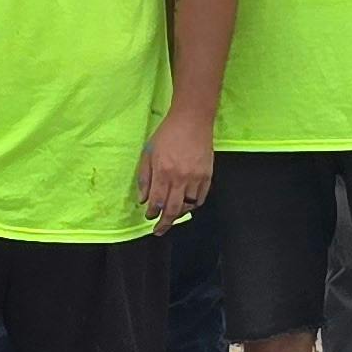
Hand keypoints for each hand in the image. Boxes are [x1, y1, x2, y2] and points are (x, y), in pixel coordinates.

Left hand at [140, 106, 216, 230]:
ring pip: (188, 207)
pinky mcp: (208, 175)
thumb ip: (144, 177)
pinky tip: (187, 206)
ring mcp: (196, 178)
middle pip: (172, 210)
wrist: (192, 120)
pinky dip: (193, 206)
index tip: (148, 216)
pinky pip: (201, 198)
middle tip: (159, 231)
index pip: (156, 202)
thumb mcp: (148, 152)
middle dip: (164, 224)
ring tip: (172, 216)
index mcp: (163, 172)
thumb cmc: (167, 134)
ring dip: (178, 214)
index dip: (152, 213)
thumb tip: (143, 199)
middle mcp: (180, 178)